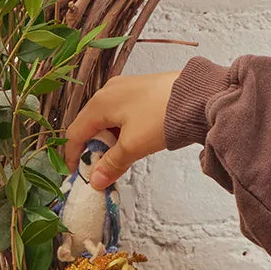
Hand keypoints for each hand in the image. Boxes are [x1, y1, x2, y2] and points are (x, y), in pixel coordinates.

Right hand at [63, 69, 182, 190]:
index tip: (77, 173)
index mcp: (100, 103)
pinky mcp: (141, 90)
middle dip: (92, 148)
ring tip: (119, 158)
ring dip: (108, 140)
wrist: (198, 96)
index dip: (73, 155)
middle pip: (89, 124)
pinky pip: (121, 112)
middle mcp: (108, 91)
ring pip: (106, 119)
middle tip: (100, 168)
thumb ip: (111, 164)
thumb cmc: (161, 118)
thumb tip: (95, 181)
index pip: (75, 132)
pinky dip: (120, 130)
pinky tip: (132, 142)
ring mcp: (125, 88)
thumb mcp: (133, 146)